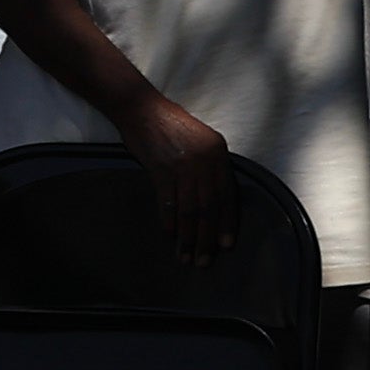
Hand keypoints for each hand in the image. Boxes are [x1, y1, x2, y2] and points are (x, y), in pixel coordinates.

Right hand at [125, 93, 240, 268]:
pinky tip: (169, 234)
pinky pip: (168, 202)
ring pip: (189, 210)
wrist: (142, 109)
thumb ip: (211, 167)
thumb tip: (215, 202)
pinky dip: (169, 220)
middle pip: (209, 207)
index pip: (227, 195)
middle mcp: (204, 160)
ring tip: (185, 256)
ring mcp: (182, 164)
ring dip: (188, 237)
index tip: (224, 245)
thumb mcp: (202, 141)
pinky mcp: (160, 168)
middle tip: (204, 260)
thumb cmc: (172, 126)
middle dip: (207, 238)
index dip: (226, 223)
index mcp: (218, 153)